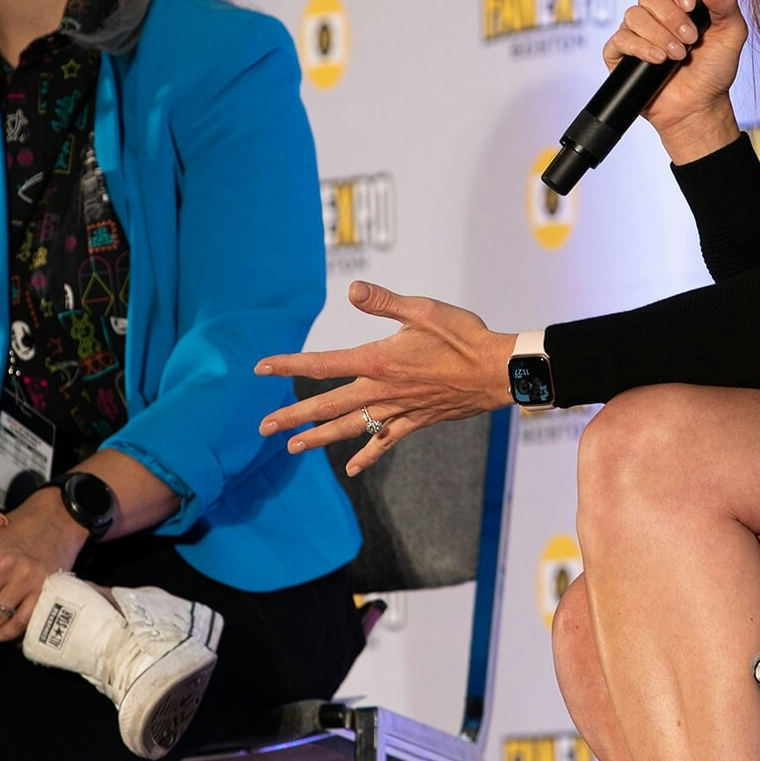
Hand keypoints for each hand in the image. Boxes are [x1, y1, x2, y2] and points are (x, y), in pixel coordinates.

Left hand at [255, 282, 514, 473]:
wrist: (498, 372)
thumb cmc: (463, 336)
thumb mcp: (423, 310)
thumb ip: (384, 302)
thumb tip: (351, 291)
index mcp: (378, 360)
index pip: (323, 364)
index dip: (289, 365)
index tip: (261, 368)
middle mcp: (383, 390)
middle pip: (328, 406)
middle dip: (293, 416)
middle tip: (262, 428)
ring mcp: (398, 410)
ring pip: (350, 428)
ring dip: (319, 438)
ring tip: (291, 448)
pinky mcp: (416, 421)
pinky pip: (385, 442)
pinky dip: (367, 455)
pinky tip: (352, 469)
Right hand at [606, 0, 745, 159]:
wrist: (699, 106)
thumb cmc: (714, 70)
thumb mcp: (732, 34)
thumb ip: (726, 5)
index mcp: (678, 1)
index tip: (691, 4)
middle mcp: (654, 12)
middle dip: (672, 16)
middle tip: (690, 38)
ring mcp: (635, 32)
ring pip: (634, 14)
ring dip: (660, 35)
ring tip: (678, 54)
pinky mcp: (620, 53)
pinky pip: (621, 39)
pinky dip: (642, 48)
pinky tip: (659, 60)